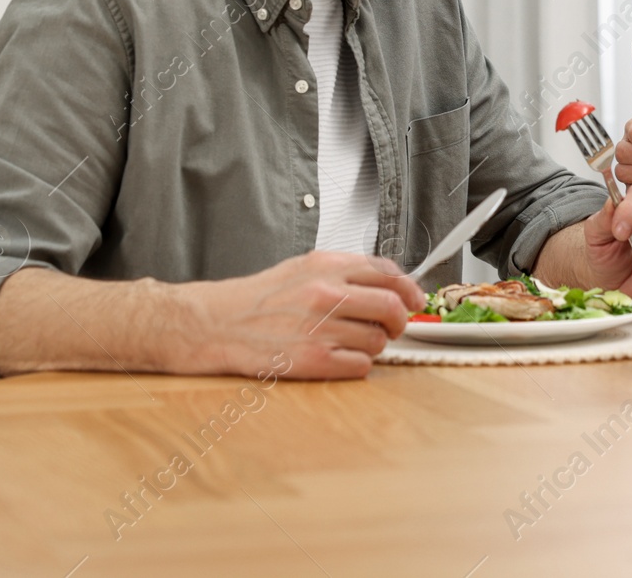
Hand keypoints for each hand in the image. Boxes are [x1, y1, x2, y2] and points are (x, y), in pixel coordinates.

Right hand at [192, 252, 424, 379]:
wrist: (216, 323)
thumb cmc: (259, 299)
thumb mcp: (302, 268)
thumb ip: (345, 272)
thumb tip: (389, 282)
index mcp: (326, 266)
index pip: (388, 274)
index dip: (409, 290)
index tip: (415, 300)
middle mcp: (326, 293)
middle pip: (392, 307)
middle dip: (400, 321)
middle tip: (394, 327)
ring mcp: (320, 327)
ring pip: (378, 340)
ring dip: (373, 345)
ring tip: (349, 342)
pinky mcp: (313, 360)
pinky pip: (362, 365)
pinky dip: (357, 365)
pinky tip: (338, 358)